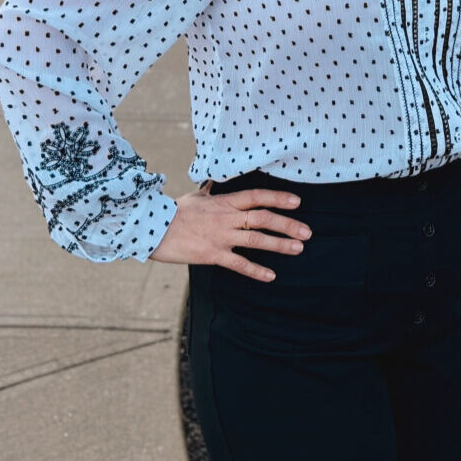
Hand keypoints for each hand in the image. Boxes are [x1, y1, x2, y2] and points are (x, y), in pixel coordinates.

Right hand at [149, 183, 307, 280]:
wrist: (153, 228)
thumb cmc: (174, 212)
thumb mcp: (196, 197)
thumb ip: (210, 192)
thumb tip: (214, 184)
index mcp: (224, 202)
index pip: (257, 196)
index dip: (279, 198)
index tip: (297, 202)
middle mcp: (227, 217)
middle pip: (264, 218)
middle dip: (288, 224)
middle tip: (307, 232)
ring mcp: (221, 236)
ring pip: (257, 239)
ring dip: (279, 244)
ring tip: (298, 249)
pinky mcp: (212, 255)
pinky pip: (239, 263)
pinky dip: (256, 270)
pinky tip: (271, 276)